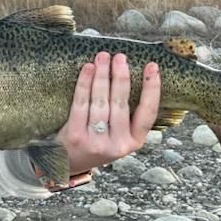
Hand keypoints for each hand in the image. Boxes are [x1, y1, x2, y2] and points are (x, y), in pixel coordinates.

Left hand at [55, 52, 160, 173]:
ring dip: (102, 75)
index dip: (152, 89)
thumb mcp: (118, 136)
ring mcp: (96, 142)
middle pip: (121, 104)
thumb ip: (127, 116)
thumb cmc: (96, 142)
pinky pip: (81, 104)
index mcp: (134, 142)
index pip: (148, 113)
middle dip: (121, 77)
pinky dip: (85, 84)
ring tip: (103, 57)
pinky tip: (87, 69)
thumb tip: (131, 74)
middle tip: (120, 57)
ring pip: (100, 102)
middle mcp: (117, 145)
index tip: (152, 66)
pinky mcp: (76, 136)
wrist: (67, 163)